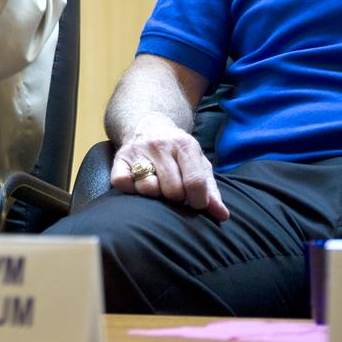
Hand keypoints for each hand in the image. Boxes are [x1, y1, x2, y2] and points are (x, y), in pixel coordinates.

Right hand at [111, 113, 229, 220]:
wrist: (149, 125)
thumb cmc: (178, 152)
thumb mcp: (198, 163)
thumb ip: (211, 190)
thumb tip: (222, 215)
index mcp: (184, 145)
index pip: (195, 182)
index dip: (198, 201)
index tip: (197, 203)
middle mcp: (160, 145)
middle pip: (172, 189)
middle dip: (177, 197)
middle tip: (176, 191)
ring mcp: (138, 150)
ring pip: (148, 188)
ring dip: (155, 194)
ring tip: (158, 187)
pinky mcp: (120, 158)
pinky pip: (122, 183)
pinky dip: (131, 190)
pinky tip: (139, 185)